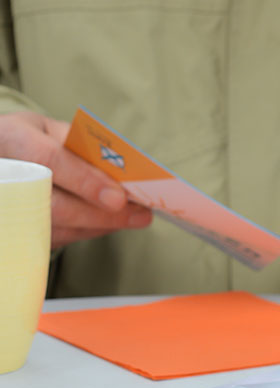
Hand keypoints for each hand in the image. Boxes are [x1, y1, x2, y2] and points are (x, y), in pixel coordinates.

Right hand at [0, 112, 151, 248]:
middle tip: (139, 214)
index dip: (85, 181)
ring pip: (58, 228)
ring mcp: (8, 207)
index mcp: (10, 138)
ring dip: (101, 225)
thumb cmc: (31, 140)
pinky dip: (89, 230)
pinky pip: (57, 238)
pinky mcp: (16, 232)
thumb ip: (81, 146)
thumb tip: (123, 171)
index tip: (119, 197)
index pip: (49, 161)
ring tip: (135, 217)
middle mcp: (3, 176)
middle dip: (101, 214)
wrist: (2, 156)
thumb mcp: (50, 130)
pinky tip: (111, 222)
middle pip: (54, 205)